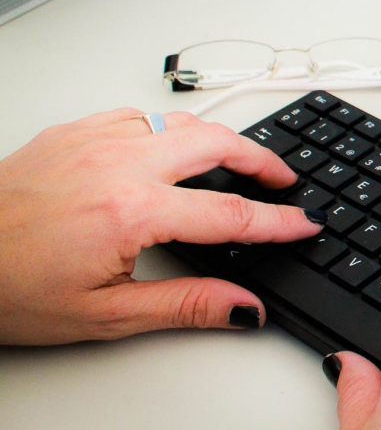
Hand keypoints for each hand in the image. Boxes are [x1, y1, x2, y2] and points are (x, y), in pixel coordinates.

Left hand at [0, 108, 322, 344]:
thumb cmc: (8, 288)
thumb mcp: (105, 315)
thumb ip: (187, 304)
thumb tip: (245, 307)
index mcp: (131, 212)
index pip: (230, 214)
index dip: (276, 221)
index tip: (303, 223)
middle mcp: (116, 164)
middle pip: (216, 143)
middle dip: (262, 158)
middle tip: (285, 178)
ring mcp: (91, 140)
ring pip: (178, 121)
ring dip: (217, 138)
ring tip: (237, 158)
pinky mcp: (68, 132)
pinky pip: (135, 114)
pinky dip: (165, 127)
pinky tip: (168, 145)